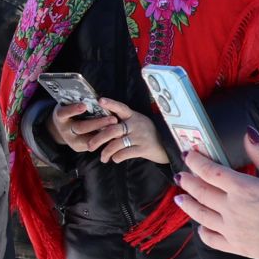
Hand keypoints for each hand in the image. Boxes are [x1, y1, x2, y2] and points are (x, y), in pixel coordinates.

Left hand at [50, 98, 169, 164]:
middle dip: (98, 139)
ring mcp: (140, 136)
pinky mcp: (144, 148)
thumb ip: (123, 124)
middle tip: (90, 147)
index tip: (99, 100)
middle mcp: (136, 124)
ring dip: (106, 152)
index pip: (121, 108)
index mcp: (133, 116)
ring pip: (116, 143)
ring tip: (103, 158)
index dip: (110, 104)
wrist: (168, 147)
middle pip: (112, 130)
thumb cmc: (147, 135)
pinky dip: (117, 157)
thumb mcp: (138, 124)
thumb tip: (100, 128)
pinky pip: (125, 153)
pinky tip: (115, 159)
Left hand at [175, 131, 258, 258]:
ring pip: (199, 215)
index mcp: (243, 188)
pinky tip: (201, 226)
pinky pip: (210, 239)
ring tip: (180, 198)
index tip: (188, 155)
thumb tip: (248, 134)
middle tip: (181, 175)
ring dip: (187, 204)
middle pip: (199, 192)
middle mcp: (231, 208)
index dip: (195, 161)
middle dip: (187, 181)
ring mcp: (230, 228)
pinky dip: (202, 232)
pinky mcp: (234, 246)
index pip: (209, 171)